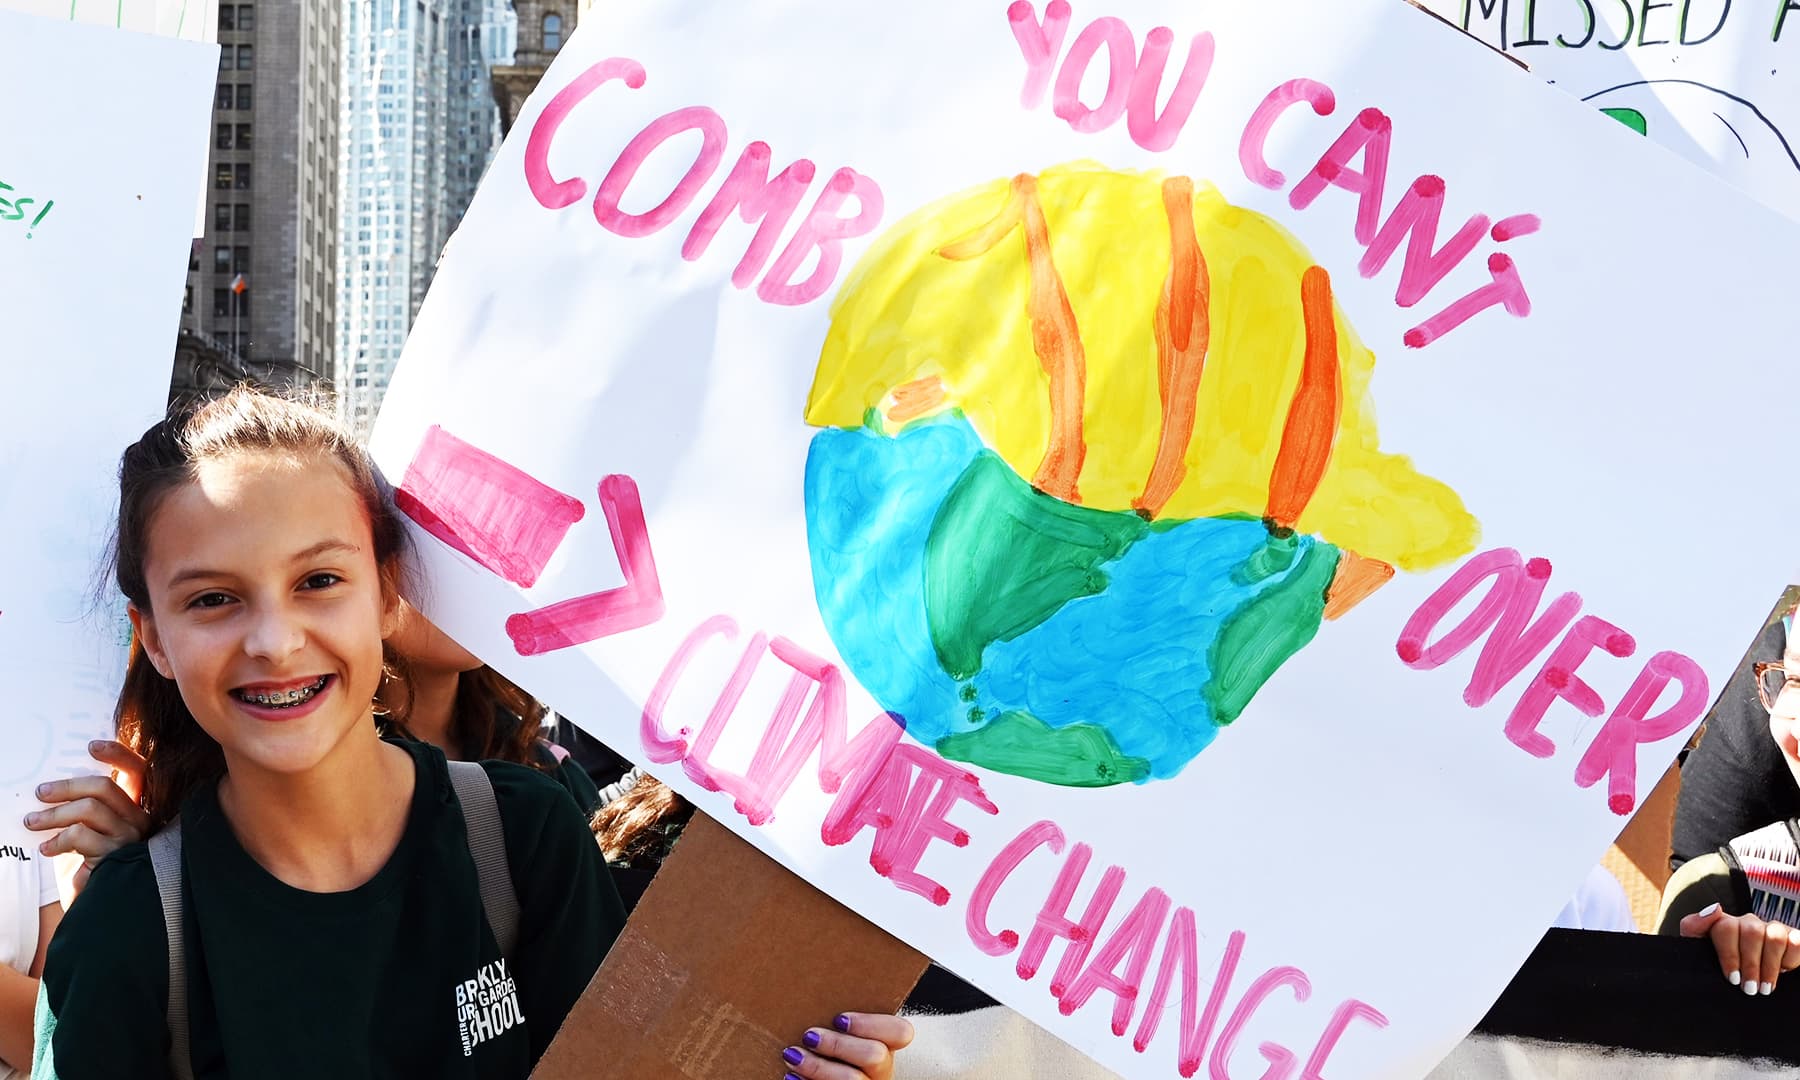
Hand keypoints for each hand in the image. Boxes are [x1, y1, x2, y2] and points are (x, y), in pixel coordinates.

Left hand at [24, 740, 150, 895]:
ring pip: (90, 809)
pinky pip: (82, 837)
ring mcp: (129, 839)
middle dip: (66, 786)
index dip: (118, 754)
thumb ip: (86, 809)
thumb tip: (52, 787)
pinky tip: (45, 849)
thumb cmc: (89, 866)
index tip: (91, 747)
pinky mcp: (115, 858)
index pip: (138, 771)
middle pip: (105, 787)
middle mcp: (139, 820)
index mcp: (134, 808)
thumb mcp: (89, 831)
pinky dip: (57, 840)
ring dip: (53, 814)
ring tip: (31, 822)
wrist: (96, 907)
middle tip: (39, 793)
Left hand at [780, 1012, 913, 1079]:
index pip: (900, 1032)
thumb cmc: (834, 1040)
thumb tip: (809, 975)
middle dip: (838, 1044)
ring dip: (817, 1067)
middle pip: (874, 1055)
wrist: (835, 1065)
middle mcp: (882, 1069)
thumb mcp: (843, 1028)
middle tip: (808, 1035)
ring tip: (791, 1054)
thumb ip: (838, 1014)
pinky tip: (791, 1075)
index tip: (838, 1018)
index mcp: (887, 1044)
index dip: (870, 1024)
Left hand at [1680, 902, 1799, 994]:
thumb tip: (1715, 908)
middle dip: (1750, 964)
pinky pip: (1796, 942)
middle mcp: (1750, 924)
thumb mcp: (1698, 950)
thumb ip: (1694, 926)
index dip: (1730, 954)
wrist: (1741, 984)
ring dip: (1770, 966)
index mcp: (1725, 924)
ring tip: (1765, 987)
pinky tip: (1784, 971)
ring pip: (1774, 936)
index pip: (1725, 927)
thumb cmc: (1716, 968)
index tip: (1733, 978)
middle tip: (1750, 988)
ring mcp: (1773, 930)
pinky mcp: (1793, 939)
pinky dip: (1791, 959)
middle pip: (1751, 932)